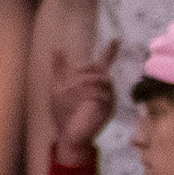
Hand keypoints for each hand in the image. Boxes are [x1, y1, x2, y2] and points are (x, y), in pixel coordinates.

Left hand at [50, 40, 118, 166]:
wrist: (67, 135)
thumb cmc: (63, 113)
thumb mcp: (56, 87)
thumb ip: (59, 69)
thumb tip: (58, 49)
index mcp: (92, 83)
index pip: (103, 64)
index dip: (110, 52)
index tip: (117, 40)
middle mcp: (103, 90)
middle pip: (100, 69)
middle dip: (84, 72)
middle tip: (69, 83)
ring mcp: (107, 99)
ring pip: (102, 79)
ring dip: (83, 82)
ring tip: (71, 92)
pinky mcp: (107, 108)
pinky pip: (102, 93)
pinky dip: (88, 93)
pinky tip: (80, 100)